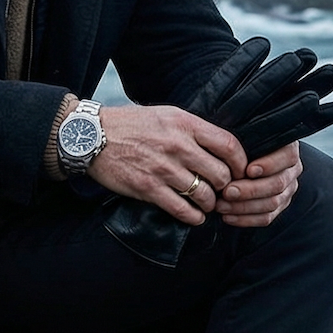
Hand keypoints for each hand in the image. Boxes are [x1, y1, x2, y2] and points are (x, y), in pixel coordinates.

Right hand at [88, 105, 246, 225]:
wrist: (92, 136)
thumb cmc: (132, 124)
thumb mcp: (166, 114)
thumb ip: (193, 129)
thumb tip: (220, 148)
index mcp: (185, 124)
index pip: (228, 145)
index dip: (240, 163)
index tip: (239, 172)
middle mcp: (177, 145)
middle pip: (221, 174)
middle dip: (226, 187)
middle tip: (223, 192)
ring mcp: (163, 168)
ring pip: (204, 195)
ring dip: (210, 204)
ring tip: (207, 204)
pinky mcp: (148, 188)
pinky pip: (181, 209)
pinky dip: (194, 217)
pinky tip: (195, 216)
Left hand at [215, 141, 300, 227]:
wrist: (241, 161)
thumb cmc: (240, 147)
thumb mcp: (242, 138)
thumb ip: (242, 140)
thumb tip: (231, 145)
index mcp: (288, 149)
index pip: (287, 156)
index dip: (269, 164)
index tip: (248, 170)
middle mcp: (291, 170)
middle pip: (278, 183)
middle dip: (250, 190)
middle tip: (227, 191)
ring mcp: (287, 190)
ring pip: (272, 203)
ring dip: (243, 206)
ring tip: (221, 205)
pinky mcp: (278, 207)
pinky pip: (266, 218)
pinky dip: (245, 219)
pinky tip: (228, 217)